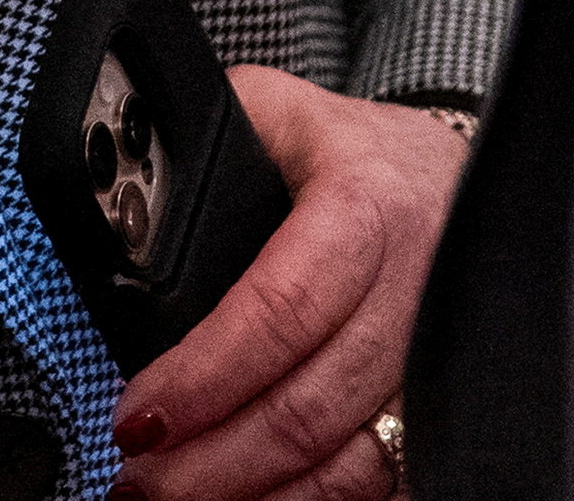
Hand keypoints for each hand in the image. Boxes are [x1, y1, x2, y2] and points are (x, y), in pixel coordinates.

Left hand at [112, 71, 466, 499]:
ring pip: (352, 462)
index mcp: (365, 207)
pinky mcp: (448, 405)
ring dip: (258, 496)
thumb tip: (113, 182)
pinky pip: (386, 480)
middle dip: (213, 462)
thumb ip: (198, 140)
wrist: (460, 179)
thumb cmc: (355, 149)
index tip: (137, 418)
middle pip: (310, 405)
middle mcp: (416, 290)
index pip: (280, 310)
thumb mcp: (277, 111)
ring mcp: (441, 359)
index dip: (205, 375)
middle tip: (137, 484)